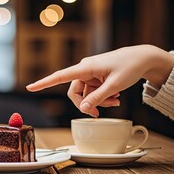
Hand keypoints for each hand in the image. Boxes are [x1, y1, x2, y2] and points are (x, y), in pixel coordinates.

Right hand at [26, 45, 173, 116]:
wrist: (143, 58)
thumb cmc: (129, 67)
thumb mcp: (115, 86)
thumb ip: (98, 98)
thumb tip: (83, 109)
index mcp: (85, 68)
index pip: (60, 76)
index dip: (44, 83)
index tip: (30, 87)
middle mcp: (84, 69)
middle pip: (74, 92)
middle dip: (85, 104)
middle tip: (97, 115)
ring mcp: (91, 73)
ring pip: (86, 94)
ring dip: (98, 101)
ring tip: (115, 102)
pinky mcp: (97, 76)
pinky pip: (93, 91)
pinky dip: (103, 97)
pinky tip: (116, 97)